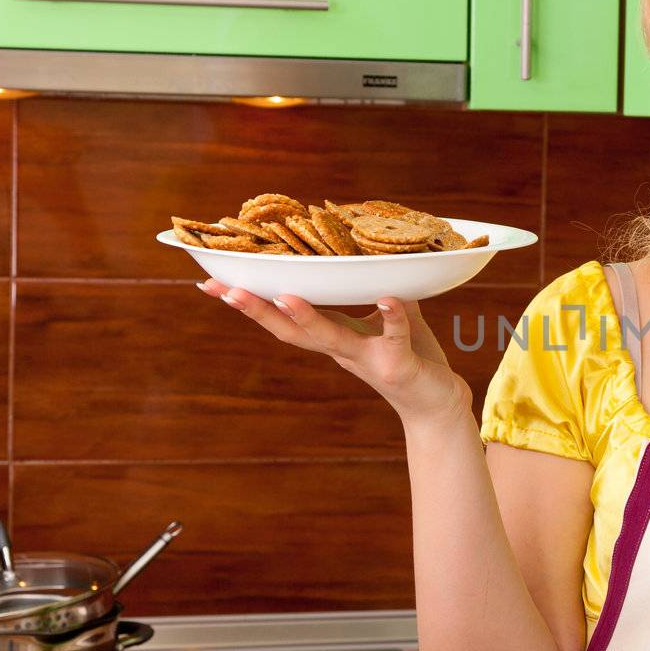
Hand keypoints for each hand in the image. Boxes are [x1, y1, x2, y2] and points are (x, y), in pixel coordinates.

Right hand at [196, 278, 470, 424]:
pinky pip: (395, 336)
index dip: (250, 301)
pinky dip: (391, 316)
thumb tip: (364, 248)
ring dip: (306, 317)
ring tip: (285, 295)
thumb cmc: (410, 356)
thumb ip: (376, 285)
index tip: (211, 280)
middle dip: (257, 309)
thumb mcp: (388, 316)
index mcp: (334, 336)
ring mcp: (368, 359)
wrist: (438, 402)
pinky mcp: (399, 365)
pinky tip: (387, 298)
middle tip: (224, 288)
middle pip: (291, 330)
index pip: (283, 317)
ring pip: (331, 337)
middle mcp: (343, 349)